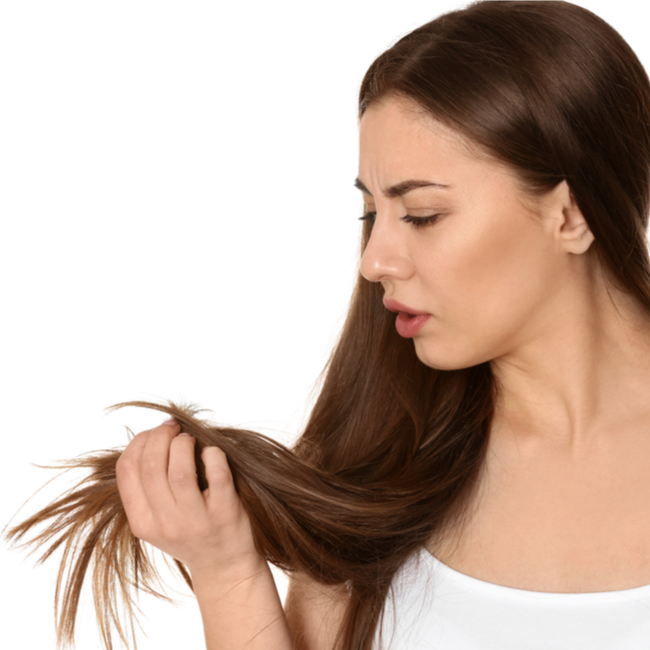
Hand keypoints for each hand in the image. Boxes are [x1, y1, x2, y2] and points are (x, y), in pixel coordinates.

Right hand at [115, 420, 260, 576]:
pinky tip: (212, 453)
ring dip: (184, 444)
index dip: (139, 442)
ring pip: (180, 470)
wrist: (225, 567)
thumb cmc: (190, 532)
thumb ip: (147, 487)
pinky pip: (217, 475)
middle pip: (151, 466)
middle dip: (161, 436)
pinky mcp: (225, 514)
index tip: (153, 432)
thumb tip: (151, 435)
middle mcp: (166, 524)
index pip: (127, 470)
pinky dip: (213, 455)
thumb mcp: (157, 519)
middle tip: (174, 429)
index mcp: (142, 522)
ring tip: (190, 440)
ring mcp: (196, 520)